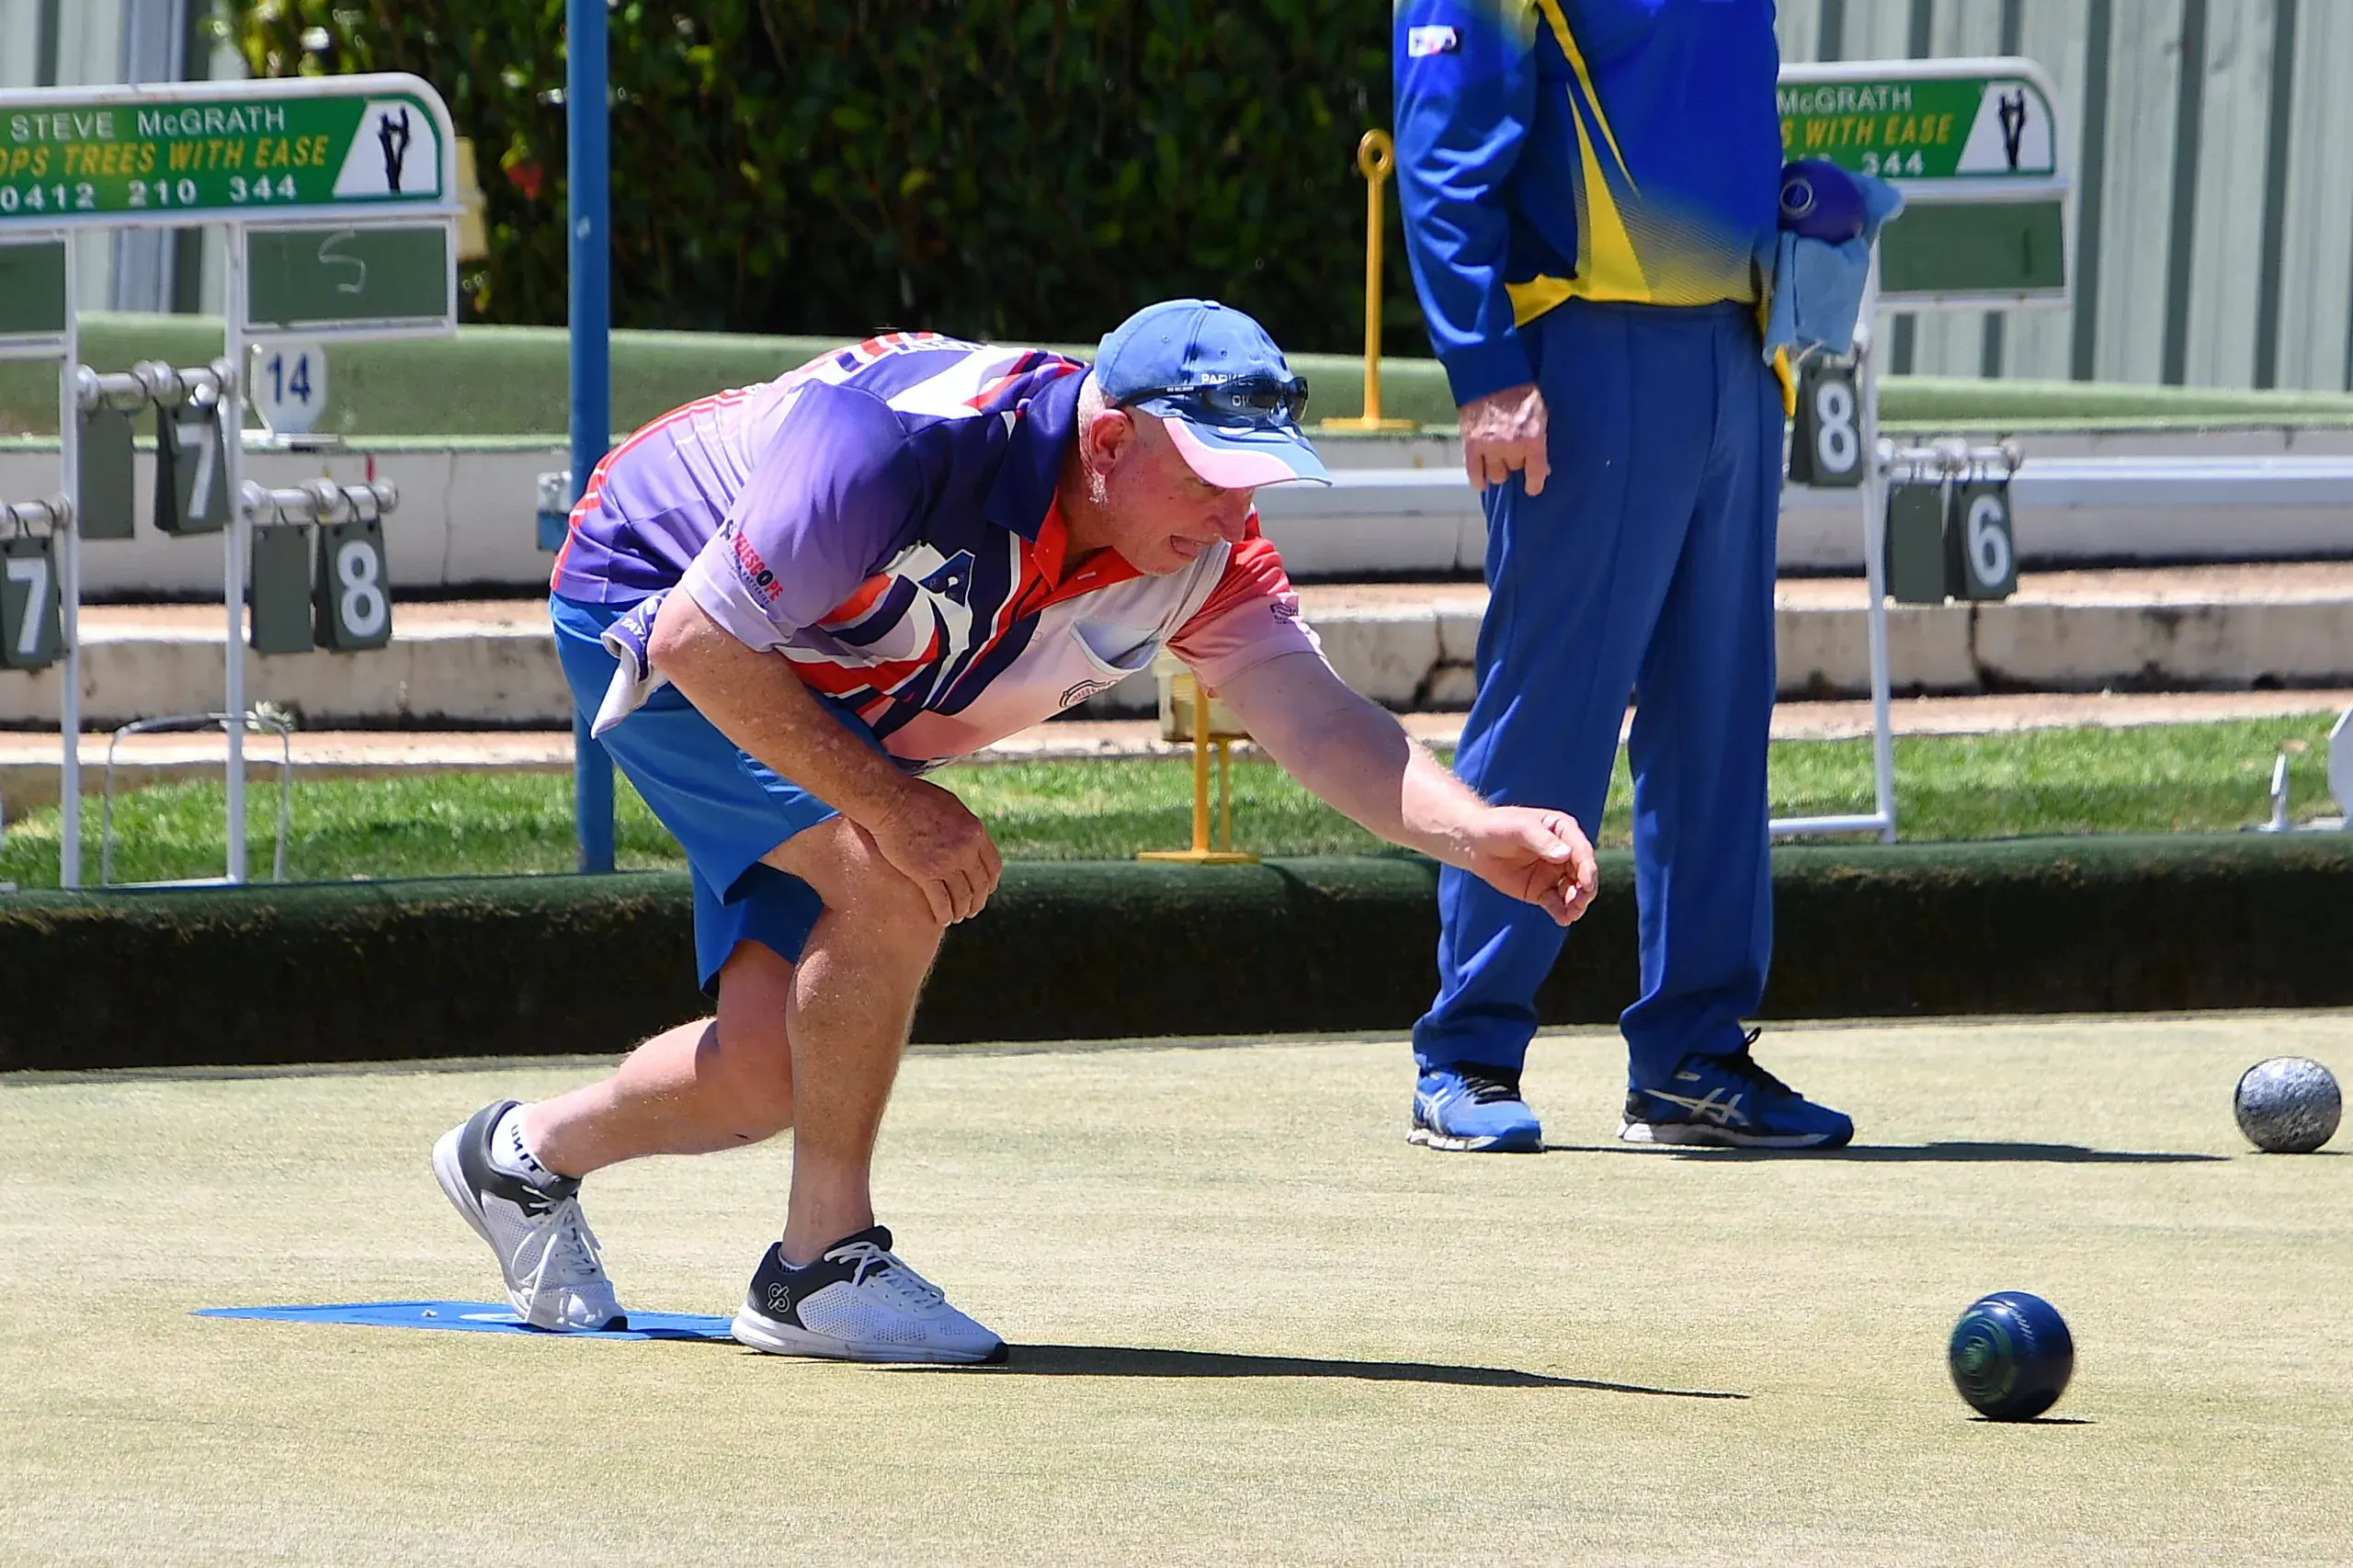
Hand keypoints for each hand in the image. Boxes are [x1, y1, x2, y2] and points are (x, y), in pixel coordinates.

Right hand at [861, 778, 1002, 923]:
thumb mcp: (951, 807)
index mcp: (975, 832)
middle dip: (977, 902)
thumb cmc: (916, 798)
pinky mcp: (925, 873)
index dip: (990, 883)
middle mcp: (966, 849)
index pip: (993, 866)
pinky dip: (944, 914)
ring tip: (956, 917)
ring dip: (961, 911)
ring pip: (962, 897)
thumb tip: (970, 837)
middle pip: (979, 885)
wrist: (890, 800)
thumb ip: (963, 827)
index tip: (985, 892)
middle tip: (971, 911)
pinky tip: (942, 920)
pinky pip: (941, 902)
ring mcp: (946, 862)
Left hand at [1456, 806, 1596, 926]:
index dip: (1587, 868)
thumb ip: (1543, 841)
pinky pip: (1557, 905)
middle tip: (1579, 901)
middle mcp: (1564, 853)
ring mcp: (1554, 874)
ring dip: (1577, 903)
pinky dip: (1563, 913)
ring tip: (1572, 913)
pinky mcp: (1542, 891)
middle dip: (1585, 889)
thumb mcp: (1521, 828)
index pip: (1582, 851)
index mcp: (1564, 831)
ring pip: (1573, 891)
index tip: (1586, 883)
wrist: (1474, 843)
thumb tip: (1565, 855)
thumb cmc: (1498, 826)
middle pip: (1583, 874)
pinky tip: (1563, 919)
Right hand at [1457, 382, 1549, 495]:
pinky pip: (1474, 473)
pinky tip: (1482, 481)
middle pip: (1514, 469)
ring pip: (1496, 475)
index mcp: (1532, 438)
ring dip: (1498, 469)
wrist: (1491, 375)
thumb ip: (1539, 439)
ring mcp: (1490, 447)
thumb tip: (1542, 467)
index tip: (1532, 488)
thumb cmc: (1520, 392)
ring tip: (1498, 460)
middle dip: (1515, 462)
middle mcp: (1511, 446)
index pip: (1536, 473)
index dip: (1534, 484)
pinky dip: (1478, 479)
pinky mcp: (1471, 445)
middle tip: (1513, 452)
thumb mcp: (1540, 414)